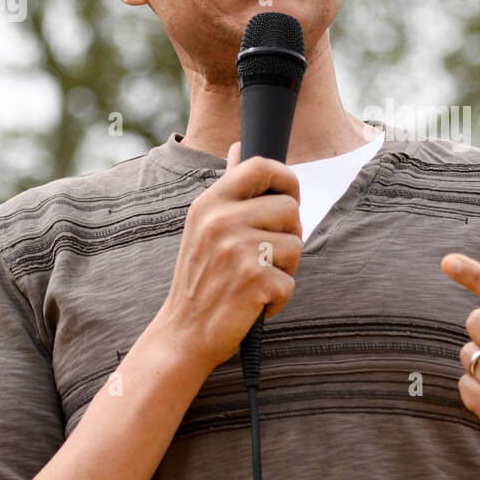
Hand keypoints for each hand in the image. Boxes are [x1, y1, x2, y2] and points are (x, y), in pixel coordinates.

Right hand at [154, 140, 302, 376]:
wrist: (183, 334)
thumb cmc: (202, 279)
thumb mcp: (204, 226)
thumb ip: (229, 187)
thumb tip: (240, 146)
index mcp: (209, 203)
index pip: (260, 166)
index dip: (286, 179)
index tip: (287, 200)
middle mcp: (220, 221)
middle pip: (290, 208)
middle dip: (289, 236)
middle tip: (265, 258)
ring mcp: (236, 251)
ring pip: (296, 245)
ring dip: (284, 269)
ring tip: (254, 282)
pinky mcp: (253, 281)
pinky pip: (290, 282)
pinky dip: (278, 299)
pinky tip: (253, 304)